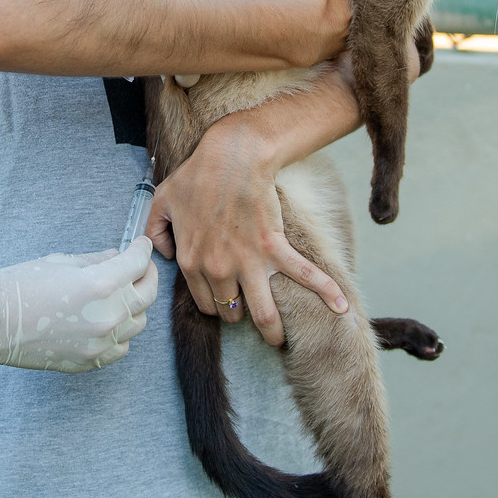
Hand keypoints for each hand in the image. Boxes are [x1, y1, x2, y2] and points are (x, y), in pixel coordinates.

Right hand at [0, 238, 158, 380]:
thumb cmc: (17, 288)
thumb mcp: (59, 263)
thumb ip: (95, 261)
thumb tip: (116, 258)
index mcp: (99, 286)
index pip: (137, 264)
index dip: (141, 250)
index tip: (139, 245)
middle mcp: (106, 316)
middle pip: (147, 294)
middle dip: (147, 275)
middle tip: (139, 266)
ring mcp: (100, 343)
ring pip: (138, 322)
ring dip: (134, 305)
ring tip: (121, 294)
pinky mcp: (90, 361)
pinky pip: (122, 346)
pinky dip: (122, 331)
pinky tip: (108, 320)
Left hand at [146, 113, 348, 347]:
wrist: (232, 157)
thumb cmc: (196, 176)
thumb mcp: (161, 202)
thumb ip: (156, 233)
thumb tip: (166, 254)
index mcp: (191, 262)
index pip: (204, 303)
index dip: (214, 305)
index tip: (223, 303)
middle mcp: (219, 269)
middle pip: (231, 312)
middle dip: (239, 315)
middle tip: (249, 312)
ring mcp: (248, 262)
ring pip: (263, 314)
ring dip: (273, 332)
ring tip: (279, 341)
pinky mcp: (275, 249)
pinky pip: (304, 276)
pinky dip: (326, 293)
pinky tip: (341, 309)